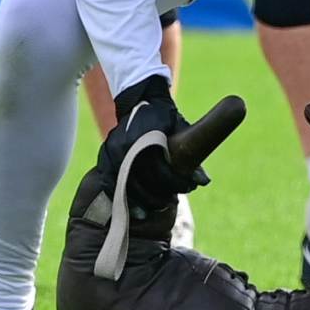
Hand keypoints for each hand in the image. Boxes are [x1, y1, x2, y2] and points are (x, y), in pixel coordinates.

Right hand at [95, 75, 208, 210]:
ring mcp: (113, 150)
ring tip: (149, 210)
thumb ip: (192, 154)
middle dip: (156, 197)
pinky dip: (117, 195)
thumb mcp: (182, 129)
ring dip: (137, 201)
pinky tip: (127, 207)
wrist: (141, 99)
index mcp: (147, 139)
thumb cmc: (165, 117)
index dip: (175, 183)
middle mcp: (127, 146)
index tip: (187, 188)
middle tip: (169, 202)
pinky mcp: (105, 154)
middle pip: (141, 183)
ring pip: (122, 185)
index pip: (161, 171)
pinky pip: (108, 181)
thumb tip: (204, 182)